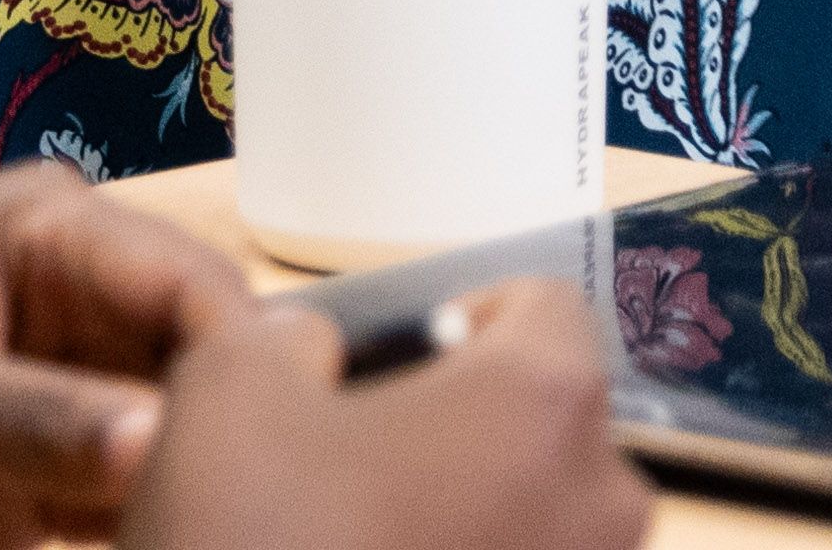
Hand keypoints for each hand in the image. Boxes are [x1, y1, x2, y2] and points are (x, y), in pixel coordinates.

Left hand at [0, 163, 256, 546]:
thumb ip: (31, 419)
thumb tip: (159, 441)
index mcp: (52, 229)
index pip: (186, 279)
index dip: (237, 354)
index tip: (267, 440)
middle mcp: (87, 294)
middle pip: (204, 356)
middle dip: (228, 423)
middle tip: (242, 498)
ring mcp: (82, 382)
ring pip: (189, 429)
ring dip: (202, 480)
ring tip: (230, 520)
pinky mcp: (67, 467)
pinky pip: (144, 492)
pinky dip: (164, 519)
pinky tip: (182, 533)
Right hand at [122, 276, 639, 549]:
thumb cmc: (265, 546)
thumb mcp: (229, 393)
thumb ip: (286, 334)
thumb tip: (313, 350)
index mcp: (546, 400)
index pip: (539, 306)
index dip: (455, 320)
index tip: (385, 370)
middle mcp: (603, 499)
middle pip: (548, 421)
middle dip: (462, 429)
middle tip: (355, 466)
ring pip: (540, 516)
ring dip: (468, 515)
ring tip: (361, 539)